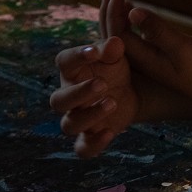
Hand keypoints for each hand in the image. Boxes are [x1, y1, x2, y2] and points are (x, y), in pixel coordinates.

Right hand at [49, 36, 138, 157]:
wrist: (132, 90)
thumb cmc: (115, 68)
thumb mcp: (117, 56)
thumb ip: (113, 49)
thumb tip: (115, 43)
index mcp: (72, 71)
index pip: (63, 62)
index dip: (76, 56)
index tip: (95, 52)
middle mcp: (69, 96)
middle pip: (59, 100)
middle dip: (79, 93)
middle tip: (103, 83)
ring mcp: (78, 118)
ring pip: (70, 124)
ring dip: (89, 116)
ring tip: (112, 102)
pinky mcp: (91, 136)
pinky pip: (83, 148)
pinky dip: (93, 144)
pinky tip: (110, 132)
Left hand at [119, 3, 191, 110]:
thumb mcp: (182, 48)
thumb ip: (157, 30)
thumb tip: (131, 11)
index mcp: (146, 61)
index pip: (118, 36)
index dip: (113, 13)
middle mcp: (148, 64)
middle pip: (120, 39)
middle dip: (113, 15)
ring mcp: (159, 63)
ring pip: (133, 40)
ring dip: (125, 20)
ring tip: (122, 1)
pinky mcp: (169, 62)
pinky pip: (146, 42)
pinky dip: (141, 27)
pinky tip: (143, 19)